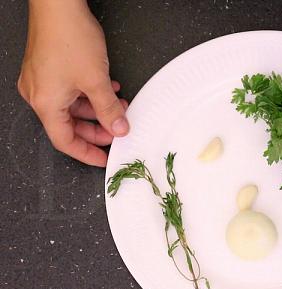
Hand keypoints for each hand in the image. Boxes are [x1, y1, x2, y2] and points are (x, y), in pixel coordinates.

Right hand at [18, 0, 127, 166]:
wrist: (58, 4)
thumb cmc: (69, 37)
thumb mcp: (97, 80)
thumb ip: (109, 109)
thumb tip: (118, 127)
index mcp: (45, 104)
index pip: (65, 141)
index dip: (86, 153)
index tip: (103, 158)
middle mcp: (38, 94)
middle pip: (69, 124)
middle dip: (97, 128)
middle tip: (118, 130)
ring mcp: (41, 80)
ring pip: (72, 105)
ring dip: (97, 108)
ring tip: (120, 106)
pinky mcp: (47, 67)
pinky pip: (69, 89)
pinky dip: (89, 93)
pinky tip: (109, 88)